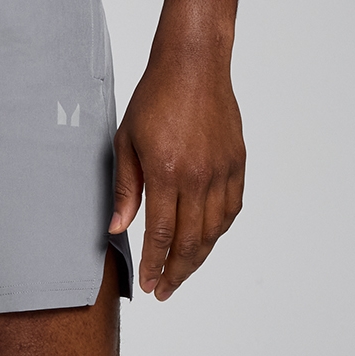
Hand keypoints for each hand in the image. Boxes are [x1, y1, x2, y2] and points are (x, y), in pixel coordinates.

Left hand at [110, 47, 245, 300]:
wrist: (194, 65)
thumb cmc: (155, 99)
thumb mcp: (127, 142)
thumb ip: (125, 189)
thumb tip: (117, 228)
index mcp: (167, 172)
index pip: (162, 233)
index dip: (155, 263)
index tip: (149, 284)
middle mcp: (199, 176)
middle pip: (191, 241)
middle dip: (176, 272)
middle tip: (164, 290)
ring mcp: (222, 171)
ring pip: (214, 230)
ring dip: (198, 258)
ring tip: (182, 272)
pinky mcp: (237, 163)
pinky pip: (231, 209)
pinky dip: (219, 231)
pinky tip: (206, 241)